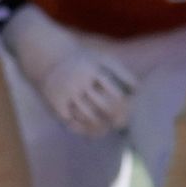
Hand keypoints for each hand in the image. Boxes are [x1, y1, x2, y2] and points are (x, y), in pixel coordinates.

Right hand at [7, 5, 133, 137]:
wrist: (46, 56)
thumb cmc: (81, 60)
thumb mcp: (101, 59)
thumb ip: (122, 72)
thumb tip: (139, 89)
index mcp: (93, 69)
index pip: (114, 92)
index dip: (124, 105)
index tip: (128, 110)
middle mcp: (79, 80)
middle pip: (103, 105)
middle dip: (114, 117)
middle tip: (120, 124)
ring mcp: (66, 91)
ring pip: (88, 115)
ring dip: (99, 125)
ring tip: (105, 129)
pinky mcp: (55, 101)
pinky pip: (71, 120)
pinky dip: (81, 127)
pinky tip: (88, 130)